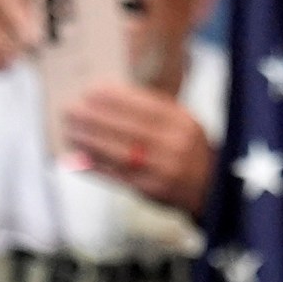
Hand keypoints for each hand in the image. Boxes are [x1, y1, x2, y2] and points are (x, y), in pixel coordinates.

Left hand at [65, 84, 213, 214]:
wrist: (212, 189)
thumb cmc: (188, 150)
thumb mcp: (182, 124)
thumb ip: (153, 110)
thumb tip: (107, 99)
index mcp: (183, 122)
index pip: (142, 105)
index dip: (113, 98)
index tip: (89, 91)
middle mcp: (176, 145)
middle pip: (127, 129)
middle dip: (94, 119)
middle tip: (70, 110)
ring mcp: (165, 170)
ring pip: (119, 153)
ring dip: (90, 142)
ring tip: (71, 132)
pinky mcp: (154, 190)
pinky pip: (119, 176)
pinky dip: (96, 166)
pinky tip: (79, 158)